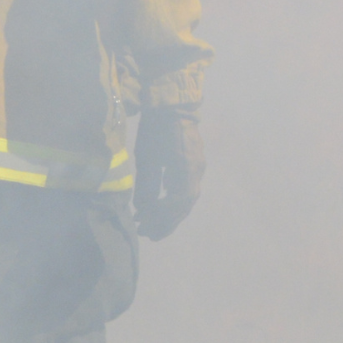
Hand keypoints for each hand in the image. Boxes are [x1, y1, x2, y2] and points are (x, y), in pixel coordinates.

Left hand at [132, 106, 203, 240]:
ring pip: (187, 199)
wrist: (172, 107)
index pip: (177, 203)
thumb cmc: (156, 130)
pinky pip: (187, 189)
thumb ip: (147, 185)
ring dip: (170, 214)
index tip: (144, 226)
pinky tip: (160, 206)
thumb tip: (144, 209)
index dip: (161, 217)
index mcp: (186, 169)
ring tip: (153, 226)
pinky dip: (173, 202)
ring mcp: (198, 167)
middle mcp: (197, 170)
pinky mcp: (194, 164)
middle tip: (148, 234)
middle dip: (166, 222)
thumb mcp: (147, 158)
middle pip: (185, 205)